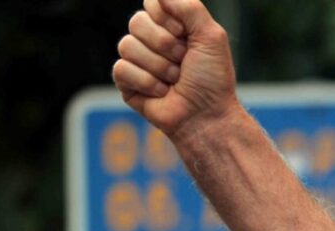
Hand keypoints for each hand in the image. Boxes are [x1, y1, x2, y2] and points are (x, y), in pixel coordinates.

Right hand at [112, 0, 236, 138]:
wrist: (207, 116)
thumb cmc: (212, 78)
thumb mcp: (211, 36)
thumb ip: (188, 6)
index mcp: (171, 26)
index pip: (151, 3)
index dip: (168, 19)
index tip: (185, 36)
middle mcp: (151, 40)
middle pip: (136, 22)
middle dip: (165, 45)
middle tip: (183, 62)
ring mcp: (137, 61)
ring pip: (127, 45)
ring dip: (159, 67)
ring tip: (175, 81)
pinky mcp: (126, 83)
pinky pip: (122, 69)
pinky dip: (147, 83)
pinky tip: (162, 93)